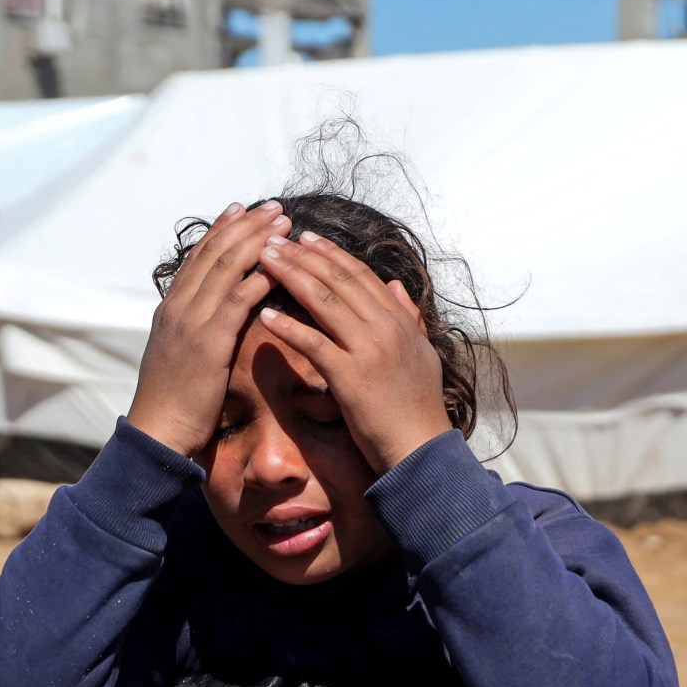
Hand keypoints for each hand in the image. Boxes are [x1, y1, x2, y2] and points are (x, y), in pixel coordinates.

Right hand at [126, 201, 289, 455]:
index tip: (243, 209)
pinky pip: (236, 301)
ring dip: (258, 242)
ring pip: (227, 268)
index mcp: (171, 307)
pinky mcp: (208, 342)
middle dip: (247, 226)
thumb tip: (212, 313)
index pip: (199, 256)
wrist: (157, 430)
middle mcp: (178, 306)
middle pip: (215, 252)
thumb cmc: (172, 398)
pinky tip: (279, 267)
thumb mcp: (177, 352)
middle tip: (274, 208)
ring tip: (284, 225)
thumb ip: (192, 326)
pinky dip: (258, 280)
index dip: (222, 229)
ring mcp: (190, 321)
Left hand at [256, 232, 453, 474]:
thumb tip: (396, 286)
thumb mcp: (423, 354)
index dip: (331, 254)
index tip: (305, 237)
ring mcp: (368, 350)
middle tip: (273, 240)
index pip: (361, 275)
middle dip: (303, 256)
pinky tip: (264, 315)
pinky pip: (313, 344)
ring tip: (263, 261)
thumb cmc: (419, 407)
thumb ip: (409, 318)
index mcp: (400, 320)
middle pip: (338, 280)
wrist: (422, 449)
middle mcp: (386, 328)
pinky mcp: (350, 377)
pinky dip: (288, 327)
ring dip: (291, 277)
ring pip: (324, 302)